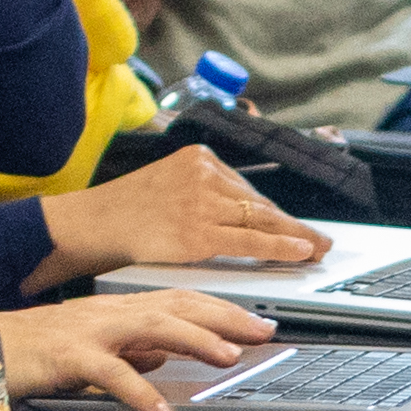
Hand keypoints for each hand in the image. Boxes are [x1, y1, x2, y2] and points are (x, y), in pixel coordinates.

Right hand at [0, 287, 275, 410]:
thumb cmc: (29, 350)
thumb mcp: (90, 350)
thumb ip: (127, 352)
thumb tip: (163, 359)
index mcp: (117, 312)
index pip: (181, 303)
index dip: (223, 311)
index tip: (259, 324)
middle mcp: (109, 313)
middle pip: (178, 306)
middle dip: (225, 318)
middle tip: (263, 332)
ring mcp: (88, 331)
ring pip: (152, 326)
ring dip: (194, 339)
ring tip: (228, 357)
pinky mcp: (65, 355)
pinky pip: (107, 372)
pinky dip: (136, 388)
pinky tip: (158, 408)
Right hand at [30, 142, 320, 292]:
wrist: (90, 224)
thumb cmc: (125, 213)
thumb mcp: (169, 187)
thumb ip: (204, 195)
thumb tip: (243, 215)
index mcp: (199, 158)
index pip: (247, 190)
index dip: (277, 213)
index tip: (298, 226)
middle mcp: (204, 173)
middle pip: (259, 204)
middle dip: (293, 225)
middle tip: (320, 241)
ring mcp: (201, 201)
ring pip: (260, 220)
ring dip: (293, 238)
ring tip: (315, 250)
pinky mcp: (197, 231)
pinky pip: (249, 240)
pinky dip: (279, 248)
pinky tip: (299, 252)